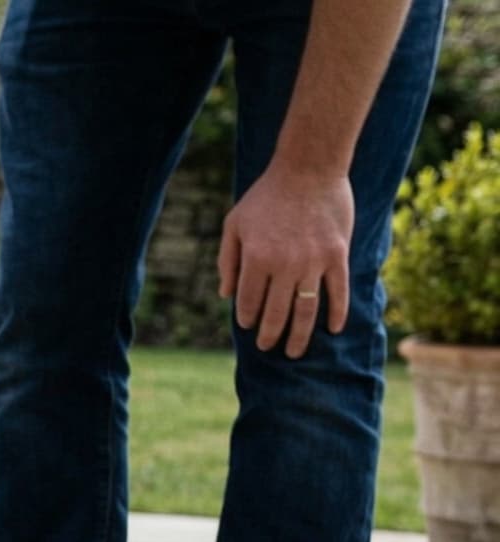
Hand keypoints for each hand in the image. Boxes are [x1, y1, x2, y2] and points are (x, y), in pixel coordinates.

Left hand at [219, 159, 352, 356]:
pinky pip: (338, 290)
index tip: (249, 325)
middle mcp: (285, 265)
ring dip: (300, 336)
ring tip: (295, 352)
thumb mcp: (234, 224)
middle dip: (270, 336)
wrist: (310, 165)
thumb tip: (226, 296)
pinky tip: (334, 329)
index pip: (249, 304)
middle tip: (268, 346)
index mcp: (257, 259)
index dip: (248, 319)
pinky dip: (337, 312)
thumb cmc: (267, 195)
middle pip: (276, 314)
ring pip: (306, 310)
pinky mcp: (337, 254)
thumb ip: (228, 261)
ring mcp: (314, 261)